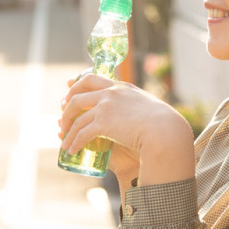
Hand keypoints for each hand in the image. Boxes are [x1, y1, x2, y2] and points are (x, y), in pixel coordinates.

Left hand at [59, 73, 194, 186]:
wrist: (165, 130)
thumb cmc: (164, 123)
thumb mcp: (149, 107)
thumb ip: (139, 107)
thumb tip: (142, 115)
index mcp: (121, 87)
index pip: (92, 78)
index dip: (77, 84)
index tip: (69, 90)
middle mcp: (110, 93)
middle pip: (77, 95)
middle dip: (67, 107)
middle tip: (63, 117)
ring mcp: (106, 107)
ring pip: (77, 117)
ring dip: (68, 131)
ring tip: (65, 142)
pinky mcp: (104, 123)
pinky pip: (83, 133)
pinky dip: (74, 142)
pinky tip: (72, 150)